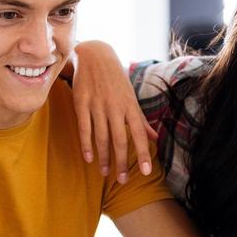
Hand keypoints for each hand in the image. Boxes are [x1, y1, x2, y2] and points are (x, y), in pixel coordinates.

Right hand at [71, 40, 157, 182]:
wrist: (94, 55)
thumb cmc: (115, 79)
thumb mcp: (130, 97)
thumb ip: (141, 120)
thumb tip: (155, 138)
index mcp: (130, 106)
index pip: (139, 134)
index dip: (144, 154)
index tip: (147, 172)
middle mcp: (115, 107)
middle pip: (120, 140)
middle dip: (122, 162)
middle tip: (122, 181)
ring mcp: (97, 105)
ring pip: (101, 137)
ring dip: (104, 157)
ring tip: (105, 173)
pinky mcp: (81, 103)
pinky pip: (84, 128)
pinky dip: (86, 144)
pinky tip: (88, 158)